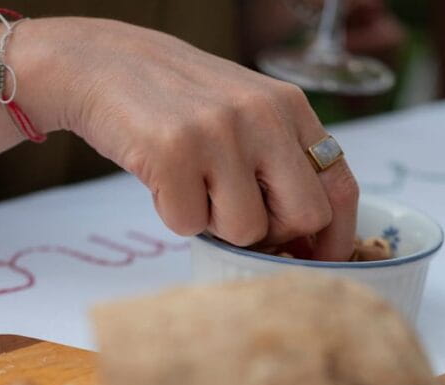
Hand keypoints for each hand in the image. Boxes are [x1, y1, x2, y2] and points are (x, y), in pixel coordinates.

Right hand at [24, 18, 358, 259]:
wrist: (104, 65)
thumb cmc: (178, 101)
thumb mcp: (245, 111)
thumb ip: (280, 160)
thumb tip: (308, 238)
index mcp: (289, 106)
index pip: (340, 185)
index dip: (335, 235)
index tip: (318, 259)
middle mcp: (262, 116)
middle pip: (304, 217)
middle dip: (273, 235)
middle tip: (237, 217)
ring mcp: (218, 133)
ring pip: (246, 231)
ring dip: (216, 224)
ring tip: (193, 185)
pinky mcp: (172, 153)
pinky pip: (190, 226)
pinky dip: (175, 216)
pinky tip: (164, 180)